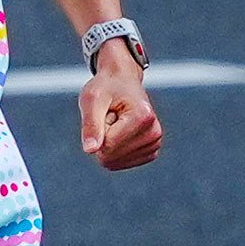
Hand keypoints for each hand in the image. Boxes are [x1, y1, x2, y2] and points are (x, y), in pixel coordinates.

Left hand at [79, 49, 162, 170]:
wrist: (122, 82)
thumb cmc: (106, 88)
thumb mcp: (91, 99)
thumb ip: (90, 125)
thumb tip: (90, 150)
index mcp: (143, 117)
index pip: (107, 146)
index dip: (98, 130)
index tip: (107, 111)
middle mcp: (154, 133)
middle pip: (110, 157)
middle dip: (102, 138)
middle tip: (110, 117)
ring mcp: (154, 144)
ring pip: (114, 162)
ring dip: (107, 143)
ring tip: (115, 122)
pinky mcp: (150, 151)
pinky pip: (119, 164)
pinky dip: (114, 150)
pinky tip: (120, 131)